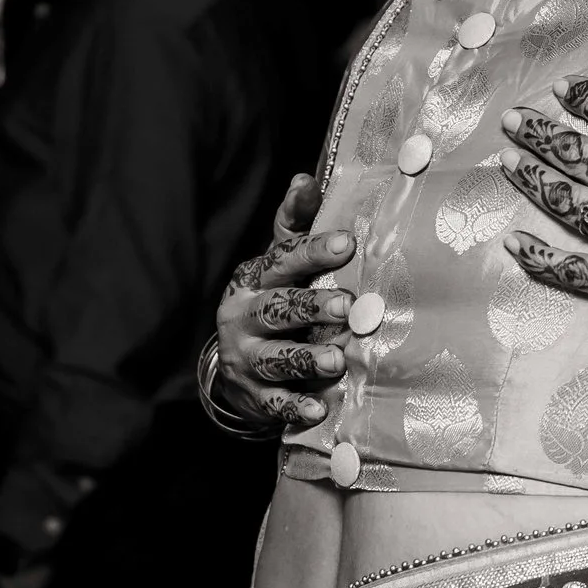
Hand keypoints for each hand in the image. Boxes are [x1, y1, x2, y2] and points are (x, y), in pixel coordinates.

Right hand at [214, 174, 354, 429]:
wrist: (238, 365)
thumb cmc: (273, 300)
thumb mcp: (278, 264)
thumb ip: (294, 224)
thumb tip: (306, 178)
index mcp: (255, 280)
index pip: (281, 261)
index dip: (312, 252)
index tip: (347, 243)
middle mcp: (245, 317)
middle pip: (278, 309)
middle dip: (312, 306)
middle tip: (348, 306)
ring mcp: (247, 358)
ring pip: (276, 357)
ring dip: (307, 357)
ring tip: (338, 358)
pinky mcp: (254, 395)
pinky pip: (274, 402)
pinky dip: (294, 407)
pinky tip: (317, 408)